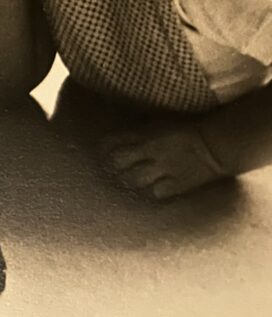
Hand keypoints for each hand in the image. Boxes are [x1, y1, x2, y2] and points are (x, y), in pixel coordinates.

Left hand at [100, 120, 229, 199]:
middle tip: (113, 170)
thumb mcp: (158, 124)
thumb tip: (119, 126)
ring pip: (134, 179)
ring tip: (128, 182)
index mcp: (145, 134)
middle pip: (118, 161)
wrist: (216, 144)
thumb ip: (139, 130)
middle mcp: (150, 150)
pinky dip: (152, 192)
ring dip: (129, 181)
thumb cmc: (186, 130)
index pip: (113, 141)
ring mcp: (164, 168)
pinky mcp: (177, 183)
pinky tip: (152, 190)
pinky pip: (157, 192)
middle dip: (113, 166)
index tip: (100, 153)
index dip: (103, 148)